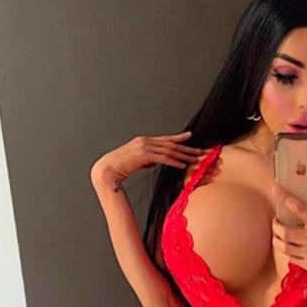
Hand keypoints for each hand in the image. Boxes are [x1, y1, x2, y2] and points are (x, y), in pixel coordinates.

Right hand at [90, 131, 206, 184]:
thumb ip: (148, 159)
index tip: (189, 137)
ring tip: (195, 159)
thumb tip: (158, 160)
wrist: (107, 169)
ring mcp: (144, 147)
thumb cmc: (120, 167)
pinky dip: (174, 162)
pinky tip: (182, 165)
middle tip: (199, 151)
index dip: (178, 138)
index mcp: (143, 140)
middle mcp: (145, 141)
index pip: (165, 139)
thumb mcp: (137, 160)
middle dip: (186, 148)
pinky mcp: (144, 155)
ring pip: (169, 150)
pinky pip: (163, 158)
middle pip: (170, 144)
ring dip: (183, 155)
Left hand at [271, 184, 306, 285]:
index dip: (285, 197)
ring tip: (277, 236)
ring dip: (276, 240)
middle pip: (284, 231)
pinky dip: (287, 252)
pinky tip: (289, 249)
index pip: (299, 208)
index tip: (276, 190)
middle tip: (275, 222)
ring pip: (284, 246)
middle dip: (275, 226)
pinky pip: (291, 258)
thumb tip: (304, 215)